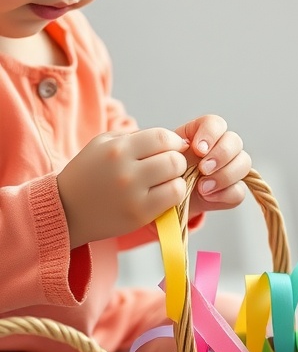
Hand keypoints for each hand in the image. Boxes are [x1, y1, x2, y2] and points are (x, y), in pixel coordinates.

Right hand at [58, 128, 189, 247]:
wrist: (67, 209)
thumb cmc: (89, 172)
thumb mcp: (103, 144)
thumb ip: (135, 137)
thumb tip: (171, 138)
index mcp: (117, 149)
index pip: (162, 137)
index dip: (173, 141)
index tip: (173, 146)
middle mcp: (125, 172)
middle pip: (173, 160)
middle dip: (176, 160)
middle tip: (169, 165)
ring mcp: (133, 196)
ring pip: (177, 181)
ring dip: (176, 179)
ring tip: (165, 180)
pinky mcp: (138, 215)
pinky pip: (172, 199)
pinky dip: (173, 194)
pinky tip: (162, 193)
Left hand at [175, 115, 250, 217]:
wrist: (168, 196)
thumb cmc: (168, 171)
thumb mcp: (167, 156)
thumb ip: (176, 148)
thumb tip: (186, 145)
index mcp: (205, 133)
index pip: (216, 124)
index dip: (210, 134)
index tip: (198, 149)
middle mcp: (223, 147)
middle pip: (235, 141)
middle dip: (220, 155)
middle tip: (203, 169)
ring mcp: (232, 167)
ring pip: (243, 164)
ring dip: (224, 176)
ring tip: (203, 187)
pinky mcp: (234, 189)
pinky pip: (239, 190)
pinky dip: (224, 194)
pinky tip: (208, 196)